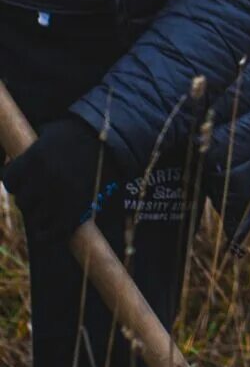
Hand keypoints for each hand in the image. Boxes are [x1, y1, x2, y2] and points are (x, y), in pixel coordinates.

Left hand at [2, 116, 114, 244]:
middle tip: (42, 197)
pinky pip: (54, 232)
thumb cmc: (86, 132)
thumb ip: (35, 146)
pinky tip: (47, 234)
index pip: (9, 180)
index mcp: (35, 157)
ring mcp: (61, 195)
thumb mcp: (55, 131)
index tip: (24, 184)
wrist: (120, 139)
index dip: (17, 182)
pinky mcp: (78, 208)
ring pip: (36, 218)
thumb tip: (18, 158)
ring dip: (40, 217)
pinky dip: (48, 235)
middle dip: (31, 200)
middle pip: (24, 200)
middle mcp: (44, 177)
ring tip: (50, 212)